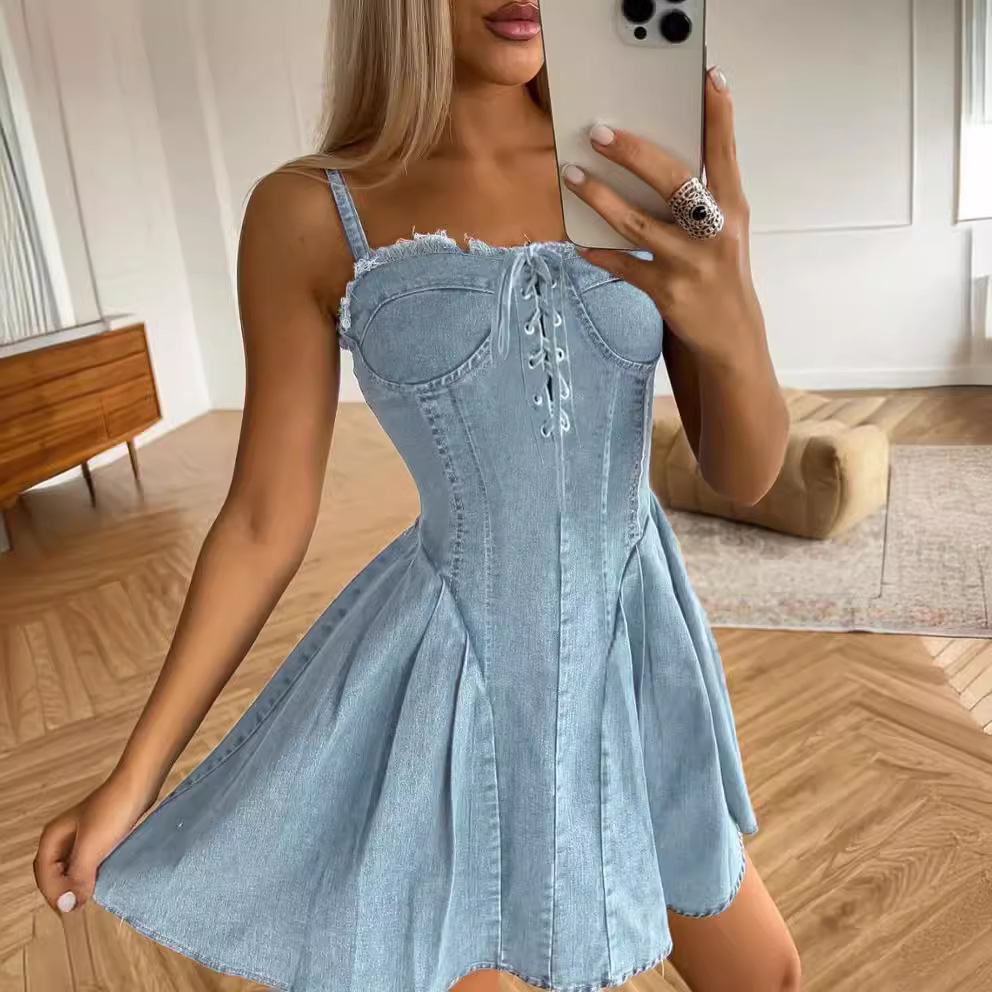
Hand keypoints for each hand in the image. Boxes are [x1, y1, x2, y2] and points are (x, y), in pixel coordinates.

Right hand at [33, 768, 158, 913]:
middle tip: (78, 906)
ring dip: (77, 882)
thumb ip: (78, 877)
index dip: (54, 894)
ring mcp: (81, 835)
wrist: (140, 784)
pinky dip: (91, 872)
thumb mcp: (92, 847)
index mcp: (52, 837)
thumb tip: (69, 904)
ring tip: (90, 895)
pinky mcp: (99, 835)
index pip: (43, 874)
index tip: (70, 908)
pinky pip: (88, 860)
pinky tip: (102, 879)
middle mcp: (62, 836)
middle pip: (54, 872)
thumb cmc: (113, 810)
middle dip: (63, 889)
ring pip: (72, 867)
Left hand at [562, 67, 764, 370]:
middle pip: (673, 181)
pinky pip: (624, 266)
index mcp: (733, 209)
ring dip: (600, 199)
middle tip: (600, 133)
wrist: (730, 335)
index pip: (726, 154)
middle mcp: (715, 232)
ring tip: (572, 177)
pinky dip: (599, 253)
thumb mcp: (723, 231)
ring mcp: (689, 263)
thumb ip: (702, 198)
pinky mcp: (666, 291)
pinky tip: (581, 242)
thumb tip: (654, 162)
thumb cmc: (721, 273)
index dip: (719, 116)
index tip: (709, 80)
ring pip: (637, 224)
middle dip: (634, 154)